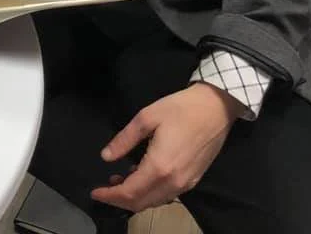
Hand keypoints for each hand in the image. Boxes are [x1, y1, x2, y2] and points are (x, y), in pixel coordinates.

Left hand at [91, 83, 243, 212]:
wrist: (215, 108)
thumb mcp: (145, 118)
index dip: (110, 195)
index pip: (130, 192)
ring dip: (135, 197)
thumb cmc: (179, 109)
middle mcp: (174, 182)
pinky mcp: (194, 180)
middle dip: (119, 200)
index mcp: (159, 167)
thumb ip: (124, 140)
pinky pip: (167, 196)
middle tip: (103, 188)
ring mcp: (186, 184)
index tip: (95, 192)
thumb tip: (106, 156)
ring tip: (118, 180)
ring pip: (155, 201)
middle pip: (142, 202)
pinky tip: (140, 177)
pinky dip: (150, 193)